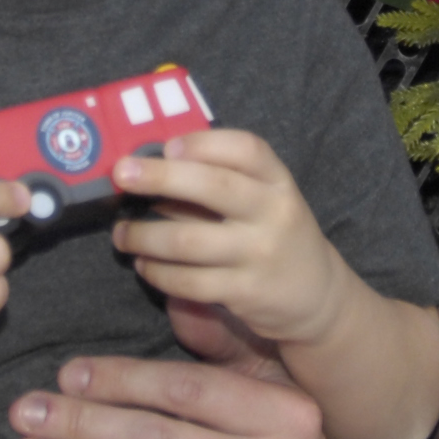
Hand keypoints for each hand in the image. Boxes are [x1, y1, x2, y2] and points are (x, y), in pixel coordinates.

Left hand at [109, 128, 350, 351]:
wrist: (317, 296)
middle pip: (213, 186)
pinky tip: (144, 264)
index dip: (204, 143)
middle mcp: (274, 213)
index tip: (167, 145)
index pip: (247, 149)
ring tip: (121, 234)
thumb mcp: (263, 199)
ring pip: (187, 241)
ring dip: (143, 235)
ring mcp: (260, 255)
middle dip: (159, 177)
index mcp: (277, 181)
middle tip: (120, 174)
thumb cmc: (273, 233)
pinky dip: (157, 272)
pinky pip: (189, 282)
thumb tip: (147, 168)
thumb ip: (219, 180)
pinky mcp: (246, 293)